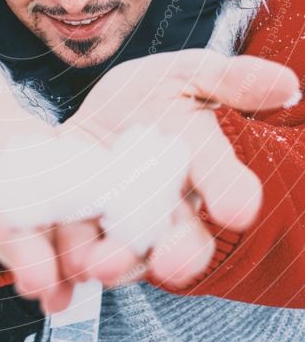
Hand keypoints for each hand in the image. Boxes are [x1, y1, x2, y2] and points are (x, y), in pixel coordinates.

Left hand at [56, 48, 298, 290]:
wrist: (96, 115)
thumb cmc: (151, 94)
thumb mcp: (184, 75)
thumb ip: (229, 80)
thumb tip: (287, 82)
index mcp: (203, 171)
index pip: (225, 185)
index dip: (232, 193)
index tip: (238, 208)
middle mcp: (170, 210)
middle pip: (184, 242)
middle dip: (180, 254)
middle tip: (174, 262)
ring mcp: (124, 226)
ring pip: (128, 257)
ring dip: (117, 264)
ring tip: (103, 262)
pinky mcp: (80, 229)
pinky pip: (75, 251)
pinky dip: (67, 259)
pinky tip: (59, 266)